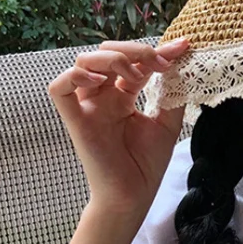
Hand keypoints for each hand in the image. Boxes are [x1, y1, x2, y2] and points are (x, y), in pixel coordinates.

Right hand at [48, 38, 189, 213]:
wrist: (134, 196)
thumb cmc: (146, 164)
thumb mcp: (168, 123)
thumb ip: (173, 93)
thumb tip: (181, 64)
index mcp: (123, 97)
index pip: (136, 63)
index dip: (158, 52)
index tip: (183, 47)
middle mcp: (102, 97)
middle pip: (107, 53)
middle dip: (135, 50)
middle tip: (159, 63)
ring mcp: (88, 107)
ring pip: (84, 62)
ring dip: (113, 59)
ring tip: (136, 76)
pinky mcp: (75, 121)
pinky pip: (59, 89)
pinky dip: (74, 75)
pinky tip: (99, 79)